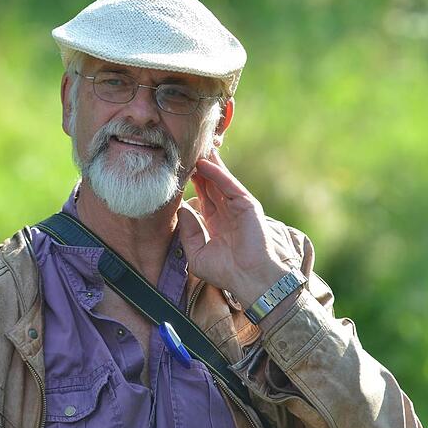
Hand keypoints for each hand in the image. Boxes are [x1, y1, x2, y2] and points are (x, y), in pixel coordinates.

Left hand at [176, 150, 292, 306]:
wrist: (249, 279)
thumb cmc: (225, 272)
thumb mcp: (197, 254)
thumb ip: (188, 232)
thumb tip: (182, 208)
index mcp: (216, 224)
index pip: (202, 197)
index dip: (191, 184)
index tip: (177, 171)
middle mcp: (227, 212)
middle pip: (210, 184)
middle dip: (198, 169)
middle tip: (185, 151)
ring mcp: (238, 207)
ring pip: (220, 180)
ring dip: (207, 165)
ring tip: (194, 148)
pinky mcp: (247, 204)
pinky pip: (229, 185)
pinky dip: (217, 173)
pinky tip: (204, 164)